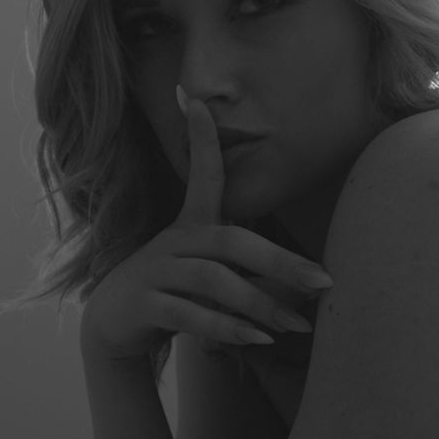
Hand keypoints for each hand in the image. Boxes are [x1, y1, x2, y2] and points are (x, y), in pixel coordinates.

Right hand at [79, 92, 332, 361]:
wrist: (115, 324)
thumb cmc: (175, 290)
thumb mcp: (208, 271)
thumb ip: (249, 269)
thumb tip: (310, 279)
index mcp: (190, 224)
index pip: (200, 175)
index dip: (200, 138)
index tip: (195, 99)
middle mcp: (173, 241)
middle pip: (230, 241)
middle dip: (281, 261)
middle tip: (324, 281)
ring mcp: (155, 271)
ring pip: (213, 279)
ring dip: (260, 303)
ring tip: (297, 325)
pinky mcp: (145, 303)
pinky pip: (189, 313)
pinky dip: (227, 328)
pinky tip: (258, 339)